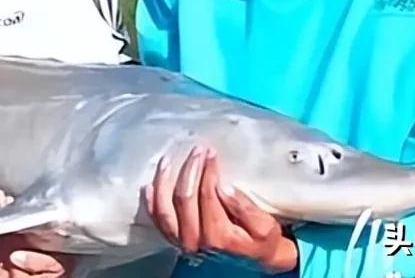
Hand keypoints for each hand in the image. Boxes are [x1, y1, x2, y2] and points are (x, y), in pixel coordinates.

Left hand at [145, 144, 296, 273]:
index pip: (207, 196)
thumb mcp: (265, 228)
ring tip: (168, 161)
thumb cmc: (260, 243)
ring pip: (165, 209)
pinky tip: (149, 185)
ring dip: (164, 182)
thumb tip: (225, 187)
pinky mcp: (176, 241)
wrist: (251, 263)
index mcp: (219, 236)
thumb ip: (246, 209)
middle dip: (190, 169)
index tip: (211, 153)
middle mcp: (197, 241)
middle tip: (197, 150)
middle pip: (184, 199)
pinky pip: (158, 221)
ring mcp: (183, 243)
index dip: (208, 171)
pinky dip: (151, 202)